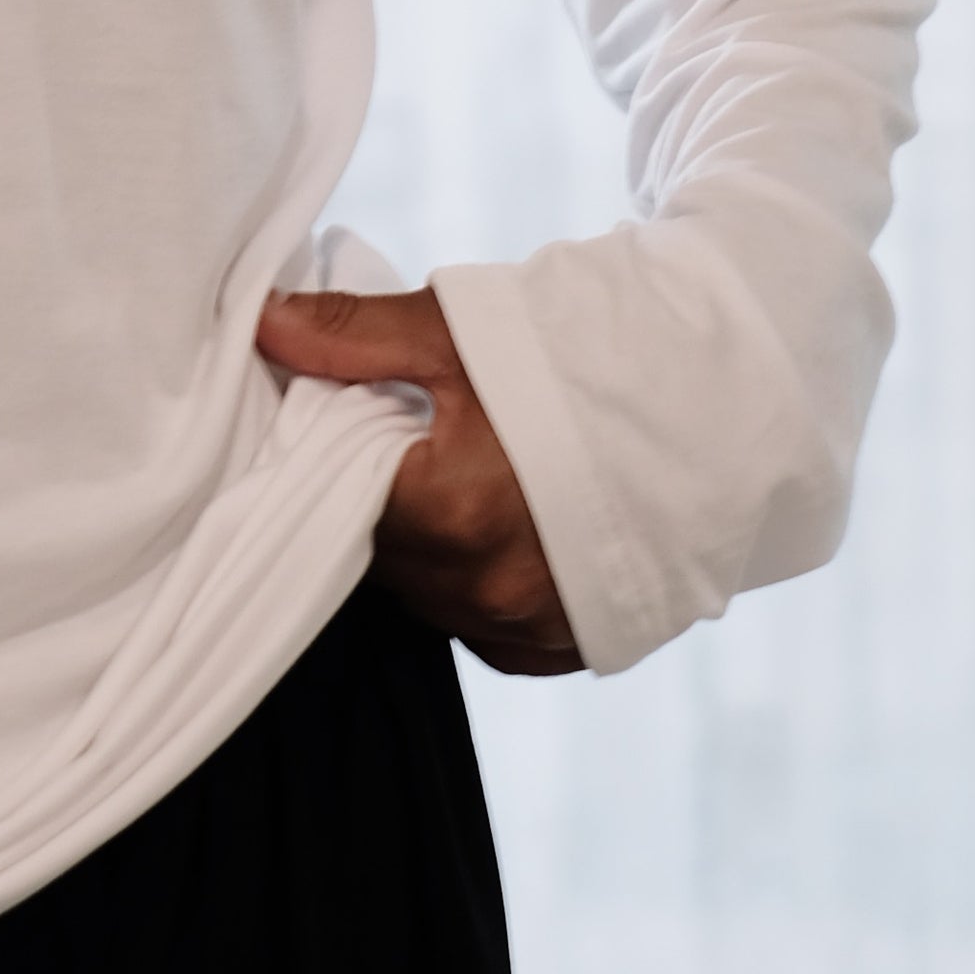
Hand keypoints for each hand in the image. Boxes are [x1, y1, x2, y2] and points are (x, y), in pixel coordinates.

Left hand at [255, 280, 580, 677]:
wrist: (712, 398)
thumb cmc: (581, 354)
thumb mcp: (457, 330)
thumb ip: (351, 336)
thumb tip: (261, 325)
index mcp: (451, 512)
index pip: (338, 503)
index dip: (334, 462)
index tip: (348, 426)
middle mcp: (487, 590)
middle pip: (383, 555)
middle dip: (381, 503)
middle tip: (408, 444)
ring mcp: (531, 628)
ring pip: (431, 597)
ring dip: (429, 549)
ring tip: (459, 480)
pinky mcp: (569, 648)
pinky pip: (488, 632)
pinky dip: (478, 588)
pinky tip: (498, 530)